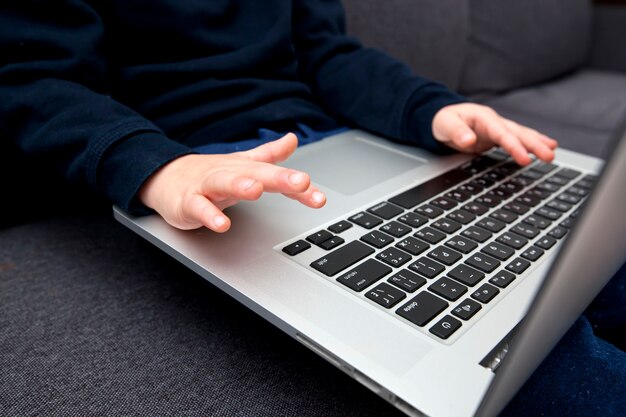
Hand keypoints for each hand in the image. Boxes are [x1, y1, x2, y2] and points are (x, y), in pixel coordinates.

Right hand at [138, 133, 325, 231]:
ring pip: (225, 183)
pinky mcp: (188, 201)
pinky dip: (209, 215)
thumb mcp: (242, 164)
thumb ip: (269, 155)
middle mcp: (230, 173)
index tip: (319, 198)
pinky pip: (198, 208)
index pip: (277, 176)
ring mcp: (208, 186)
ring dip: (241, 186)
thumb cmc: (208, 174)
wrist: (165, 176)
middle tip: (301, 182)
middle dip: (280, 177)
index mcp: (246, 169)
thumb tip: (292, 140)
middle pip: (257, 173)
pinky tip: (221, 224)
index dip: (299, 187)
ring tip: (256, 190)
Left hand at [432, 103, 557, 164]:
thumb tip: (468, 140)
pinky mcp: (498, 137)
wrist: (443, 118)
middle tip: (549, 157)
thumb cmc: (444, 120)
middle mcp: (495, 122)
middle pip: (518, 133)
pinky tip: (545, 147)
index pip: (502, 134)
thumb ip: (457, 132)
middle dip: (534, 144)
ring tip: (552, 151)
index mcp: (483, 117)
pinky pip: (518, 139)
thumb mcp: (445, 125)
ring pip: (522, 135)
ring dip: (537, 143)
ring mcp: (498, 129)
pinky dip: (532, 143)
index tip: (525, 158)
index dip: (514, 146)